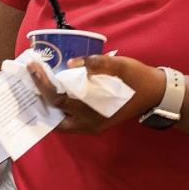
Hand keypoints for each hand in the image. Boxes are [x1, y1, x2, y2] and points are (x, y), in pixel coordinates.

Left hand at [26, 54, 166, 134]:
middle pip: (53, 115)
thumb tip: (72, 63)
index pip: (57, 99)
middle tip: (31, 76)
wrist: (157, 93)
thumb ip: (97, 63)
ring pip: (59, 120)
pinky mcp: (95, 122)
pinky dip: (59, 107)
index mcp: (92, 113)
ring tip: (39, 84)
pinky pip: (69, 119)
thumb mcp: (121, 66)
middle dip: (39, 96)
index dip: (42, 83)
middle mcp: (88, 124)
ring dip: (48, 103)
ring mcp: (91, 126)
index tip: (33, 67)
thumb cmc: (138, 79)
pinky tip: (57, 90)